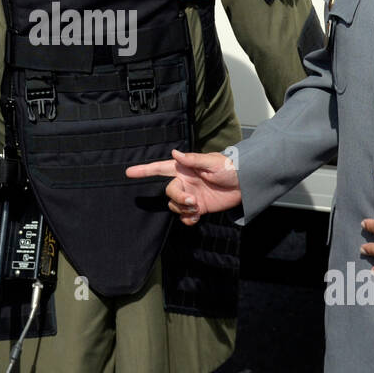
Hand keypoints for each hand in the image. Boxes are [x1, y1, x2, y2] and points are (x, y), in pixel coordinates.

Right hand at [126, 149, 241, 225]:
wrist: (245, 184)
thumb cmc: (229, 167)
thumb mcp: (212, 162)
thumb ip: (192, 160)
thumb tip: (174, 152)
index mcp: (184, 169)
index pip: (160, 168)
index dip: (144, 170)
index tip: (128, 172)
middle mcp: (185, 182)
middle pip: (169, 193)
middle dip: (178, 199)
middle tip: (193, 201)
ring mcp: (191, 196)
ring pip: (175, 206)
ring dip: (184, 210)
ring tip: (198, 208)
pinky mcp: (198, 208)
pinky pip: (185, 217)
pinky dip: (188, 219)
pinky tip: (197, 217)